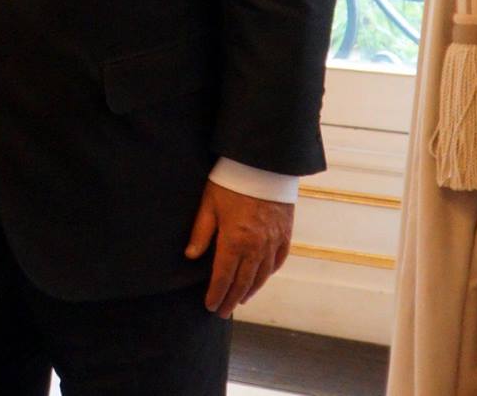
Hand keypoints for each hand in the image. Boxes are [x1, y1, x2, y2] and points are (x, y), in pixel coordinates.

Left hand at [184, 181, 292, 317]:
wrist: (263, 164)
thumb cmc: (231, 181)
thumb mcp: (209, 203)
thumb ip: (201, 232)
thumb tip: (191, 256)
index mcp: (235, 240)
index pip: (223, 276)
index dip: (216, 294)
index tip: (210, 306)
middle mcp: (256, 246)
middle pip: (243, 282)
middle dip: (231, 299)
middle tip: (223, 312)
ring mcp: (273, 242)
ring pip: (262, 275)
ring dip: (250, 290)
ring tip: (240, 300)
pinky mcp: (285, 234)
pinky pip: (277, 261)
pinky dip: (268, 274)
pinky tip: (261, 279)